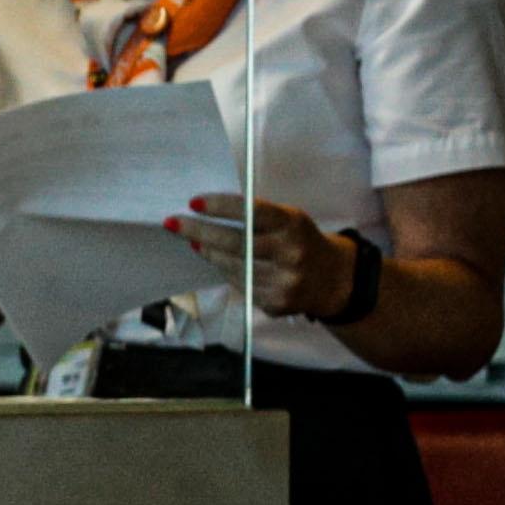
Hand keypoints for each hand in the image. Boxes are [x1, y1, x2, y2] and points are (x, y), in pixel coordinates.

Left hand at [175, 194, 349, 320]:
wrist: (332, 279)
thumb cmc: (298, 241)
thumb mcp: (288, 219)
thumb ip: (256, 216)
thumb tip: (206, 212)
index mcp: (293, 224)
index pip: (253, 212)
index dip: (221, 206)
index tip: (193, 202)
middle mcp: (291, 252)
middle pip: (236, 243)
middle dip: (200, 231)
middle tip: (173, 223)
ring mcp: (284, 280)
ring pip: (233, 267)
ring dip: (209, 254)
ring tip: (196, 242)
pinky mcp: (276, 303)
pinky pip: (240, 286)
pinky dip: (227, 272)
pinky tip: (221, 263)